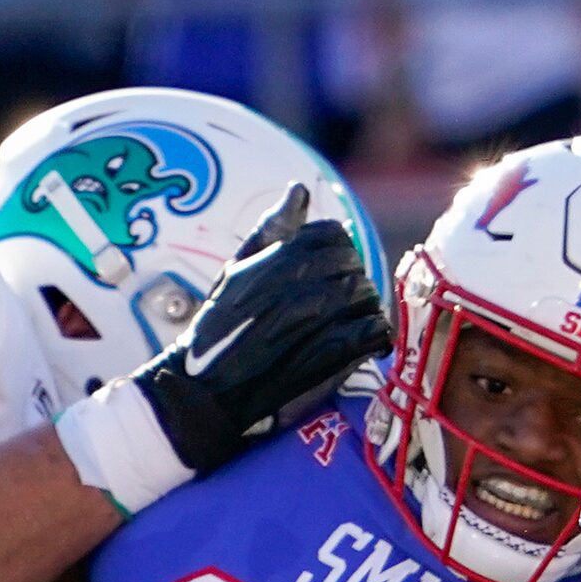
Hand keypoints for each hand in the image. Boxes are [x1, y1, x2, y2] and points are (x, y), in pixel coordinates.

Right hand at [130, 185, 393, 469]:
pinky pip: (372, 332)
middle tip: (340, 301)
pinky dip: (374, 336)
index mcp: (276, 260)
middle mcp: (298, 286)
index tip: (329, 269)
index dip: (337, 250)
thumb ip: (270, 229)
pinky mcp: (330, 359)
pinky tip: (362, 342)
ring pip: (367, 298)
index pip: (333, 235)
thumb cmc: (218, 328)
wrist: (206, 391)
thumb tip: (299, 189)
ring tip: (349, 322)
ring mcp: (317, 323)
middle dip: (351, 280)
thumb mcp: (235, 271)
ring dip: (364, 309)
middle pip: (354, 266)